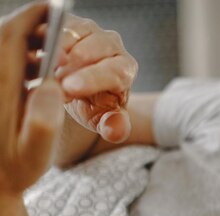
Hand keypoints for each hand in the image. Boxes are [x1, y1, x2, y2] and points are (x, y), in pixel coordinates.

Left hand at [0, 3, 64, 195]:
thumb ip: (44, 121)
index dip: (34, 17)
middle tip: (55, 24)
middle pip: (5, 36)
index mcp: (0, 87)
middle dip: (31, 25)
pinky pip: (2, 65)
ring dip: (26, 44)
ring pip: (2, 49)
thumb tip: (51, 85)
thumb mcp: (35, 154)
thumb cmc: (14, 171)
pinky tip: (36, 74)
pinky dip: (19, 60)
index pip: (12, 35)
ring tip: (49, 52)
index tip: (54, 7)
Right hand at [47, 14, 137, 142]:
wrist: (78, 89)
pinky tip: (37, 59)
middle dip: (69, 67)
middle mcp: (111, 45)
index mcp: (125, 68)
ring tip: (43, 71)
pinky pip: (53, 26)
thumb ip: (113, 126)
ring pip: (71, 34)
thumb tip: (115, 132)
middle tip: (52, 83)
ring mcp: (90, 30)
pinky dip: (43, 41)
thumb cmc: (93, 105)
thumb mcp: (102, 119)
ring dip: (54, 52)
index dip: (91, 79)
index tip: (68, 89)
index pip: (114, 71)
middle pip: (91, 50)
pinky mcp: (68, 23)